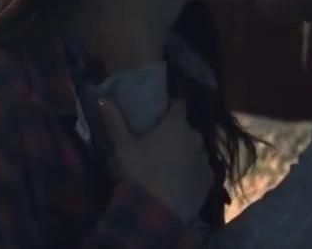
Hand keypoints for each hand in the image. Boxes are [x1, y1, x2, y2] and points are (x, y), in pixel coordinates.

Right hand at [98, 98, 212, 221]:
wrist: (158, 213)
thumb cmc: (139, 174)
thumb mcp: (122, 147)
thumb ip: (114, 120)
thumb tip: (102, 97)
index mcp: (176, 125)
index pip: (179, 104)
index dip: (171, 107)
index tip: (160, 115)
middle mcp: (195, 137)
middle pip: (187, 128)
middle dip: (177, 133)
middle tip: (160, 144)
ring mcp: (204, 159)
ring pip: (196, 148)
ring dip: (186, 152)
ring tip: (170, 165)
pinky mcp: (209, 179)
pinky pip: (201, 169)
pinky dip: (193, 171)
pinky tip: (180, 181)